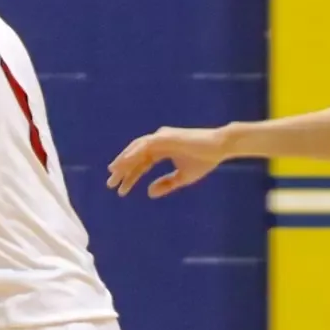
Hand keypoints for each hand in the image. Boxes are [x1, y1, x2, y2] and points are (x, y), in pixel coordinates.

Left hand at [106, 125, 232, 197]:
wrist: (219, 147)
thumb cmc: (204, 161)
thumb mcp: (183, 178)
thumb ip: (166, 184)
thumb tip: (148, 193)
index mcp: (162, 150)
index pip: (141, 164)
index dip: (130, 177)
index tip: (120, 190)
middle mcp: (159, 141)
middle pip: (135, 157)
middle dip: (122, 170)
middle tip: (110, 184)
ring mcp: (161, 137)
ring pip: (136, 149)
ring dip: (123, 162)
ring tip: (113, 174)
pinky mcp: (164, 136)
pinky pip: (144, 145)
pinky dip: (133, 154)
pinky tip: (124, 164)